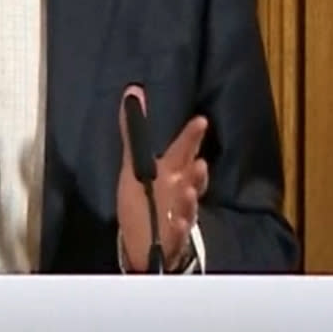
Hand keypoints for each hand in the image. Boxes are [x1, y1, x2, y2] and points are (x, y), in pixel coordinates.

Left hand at [116, 85, 208, 270]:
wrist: (145, 240)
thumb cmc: (144, 197)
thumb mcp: (134, 163)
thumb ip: (132, 130)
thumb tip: (131, 91)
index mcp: (169, 172)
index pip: (183, 151)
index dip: (192, 137)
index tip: (200, 121)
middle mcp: (177, 190)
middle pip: (191, 179)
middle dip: (197, 171)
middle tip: (200, 162)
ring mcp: (178, 213)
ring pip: (188, 205)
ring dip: (189, 199)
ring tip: (188, 190)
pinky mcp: (172, 236)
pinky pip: (178, 233)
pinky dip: (180, 228)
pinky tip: (179, 222)